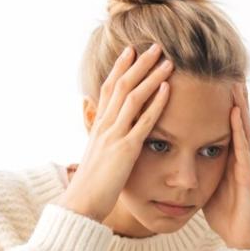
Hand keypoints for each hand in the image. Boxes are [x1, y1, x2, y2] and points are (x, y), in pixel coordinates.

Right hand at [57, 42, 173, 222]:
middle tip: (155, 46)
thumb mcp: (96, 156)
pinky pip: (143, 122)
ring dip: (151, 76)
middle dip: (138, 64)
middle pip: (121, 85)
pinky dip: (156, 103)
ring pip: (133, 97)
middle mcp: (104, 125)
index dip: (120, 68)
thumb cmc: (91, 185)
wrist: (81, 204)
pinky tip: (167, 89)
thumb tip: (103, 132)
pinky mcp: (126, 149)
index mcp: (98, 126)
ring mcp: (114, 135)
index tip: (131, 51)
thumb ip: (102, 140)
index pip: (108, 89)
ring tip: (167, 60)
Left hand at [202, 80, 249, 249]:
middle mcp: (240, 157)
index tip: (208, 79)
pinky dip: (239, 128)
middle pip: (236, 120)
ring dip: (240, 103)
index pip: (223, 124)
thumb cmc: (224, 215)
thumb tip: (180, 155)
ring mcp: (246, 164)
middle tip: (225, 68)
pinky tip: (235, 112)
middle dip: (232, 95)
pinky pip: (243, 148)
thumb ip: (198, 167)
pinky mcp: (248, 176)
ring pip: (243, 127)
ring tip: (233, 79)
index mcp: (229, 158)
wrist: (241, 241)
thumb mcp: (206, 185)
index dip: (217, 103)